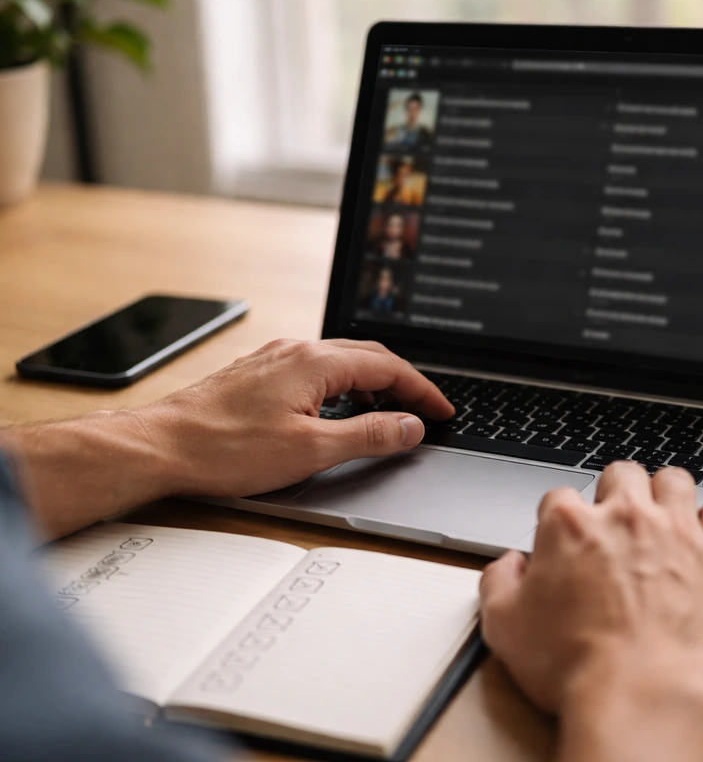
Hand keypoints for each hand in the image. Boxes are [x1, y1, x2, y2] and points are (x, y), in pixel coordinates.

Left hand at [142, 338, 454, 496]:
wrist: (161, 447)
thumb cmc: (225, 448)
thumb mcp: (312, 450)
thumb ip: (368, 435)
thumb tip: (409, 426)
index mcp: (315, 362)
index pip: (388, 366)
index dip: (422, 390)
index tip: (443, 411)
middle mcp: (296, 351)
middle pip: (367, 355)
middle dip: (402, 381)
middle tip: (423, 410)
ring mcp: (274, 359)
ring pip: (340, 360)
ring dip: (371, 381)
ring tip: (387, 411)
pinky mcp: (258, 373)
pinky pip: (315, 369)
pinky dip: (342, 384)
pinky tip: (337, 408)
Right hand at [479, 462, 702, 761]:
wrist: (647, 697)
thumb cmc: (577, 667)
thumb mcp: (504, 628)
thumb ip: (499, 583)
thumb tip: (508, 566)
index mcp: (569, 526)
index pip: (558, 498)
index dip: (559, 521)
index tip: (565, 543)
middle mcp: (625, 516)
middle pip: (621, 475)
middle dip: (617, 494)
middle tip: (616, 526)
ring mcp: (677, 530)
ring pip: (674, 481)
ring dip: (665, 496)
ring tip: (663, 522)